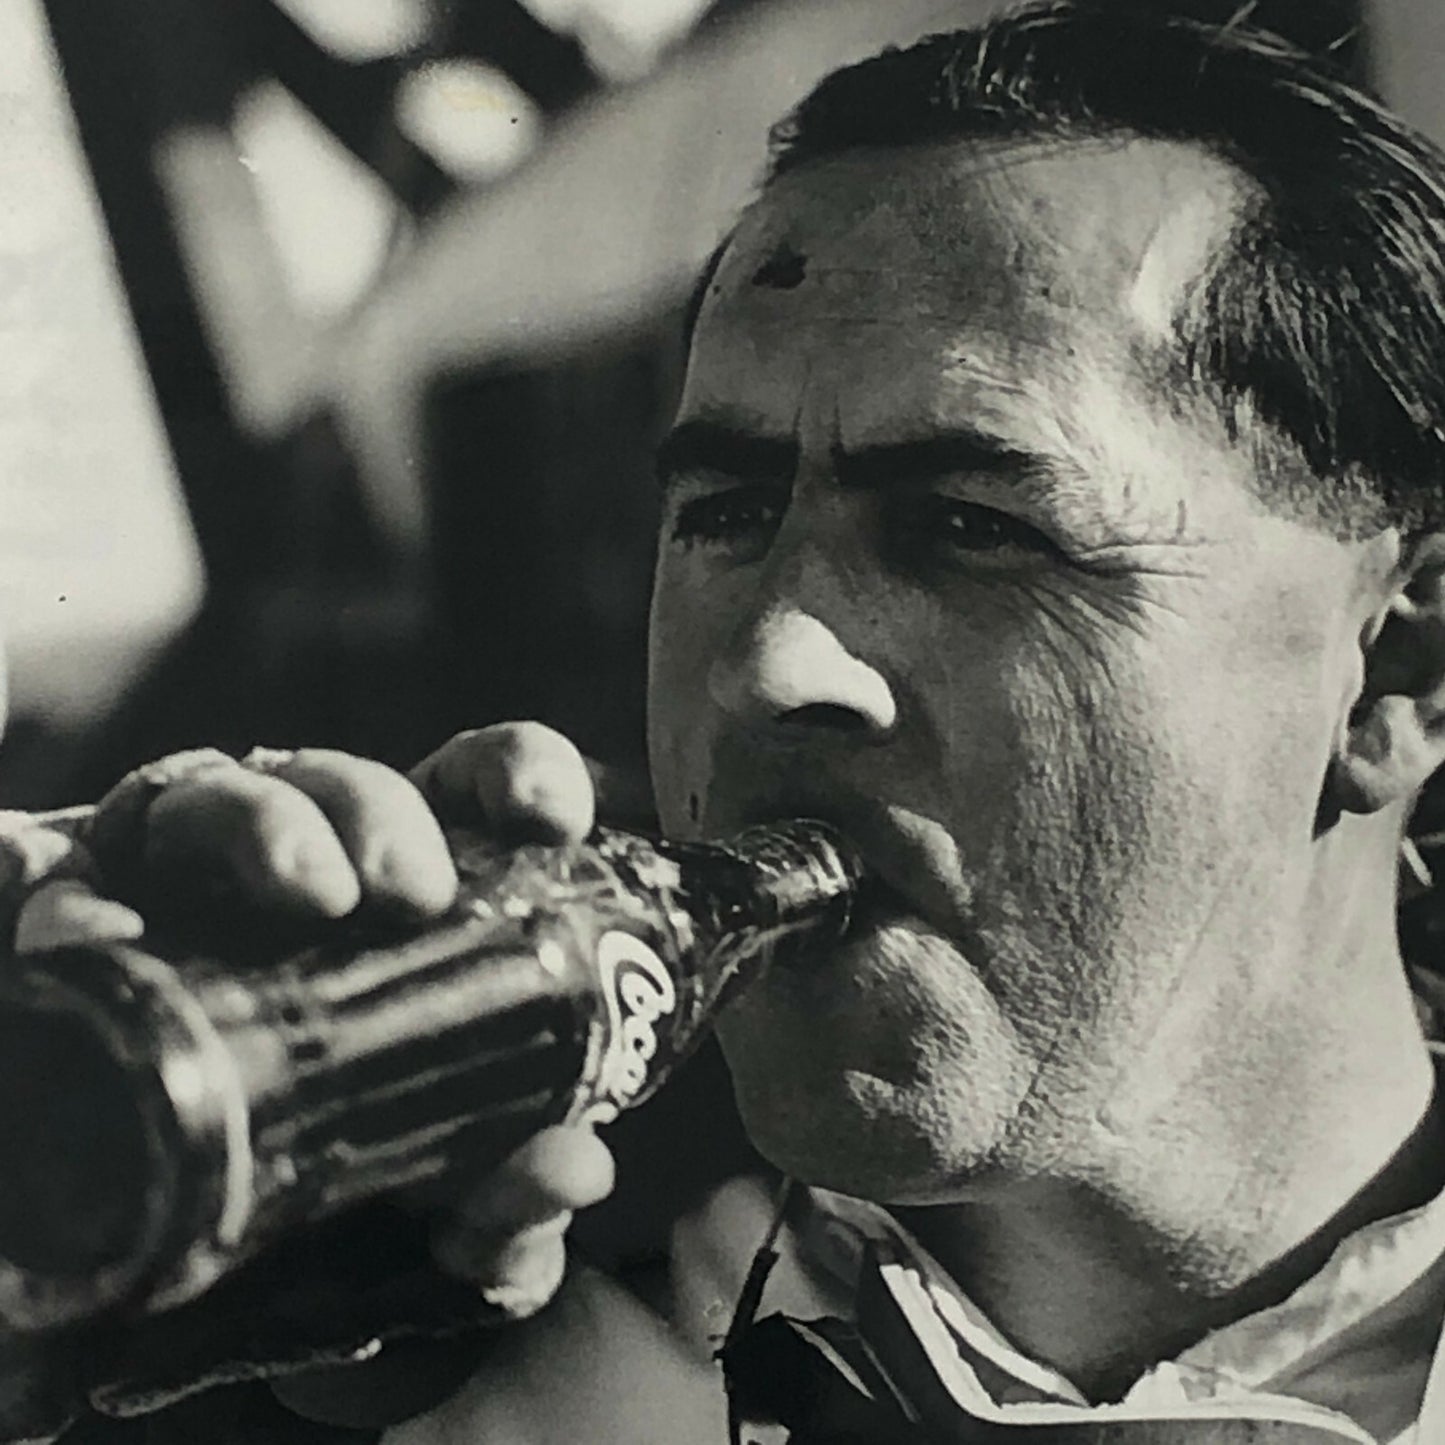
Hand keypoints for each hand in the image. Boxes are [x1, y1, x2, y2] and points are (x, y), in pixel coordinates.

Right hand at [12, 732, 623, 1320]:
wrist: (209, 1261)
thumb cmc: (359, 1192)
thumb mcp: (443, 1211)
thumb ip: (510, 1199)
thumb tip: (574, 1168)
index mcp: (412, 889)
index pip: (470, 788)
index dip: (515, 776)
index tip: (547, 823)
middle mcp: (303, 864)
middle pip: (338, 784)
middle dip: (377, 812)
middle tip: (409, 891)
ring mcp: (189, 882)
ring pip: (208, 796)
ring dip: (256, 823)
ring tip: (305, 890)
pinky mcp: (90, 923)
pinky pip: (60, 875)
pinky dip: (63, 882)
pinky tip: (94, 926)